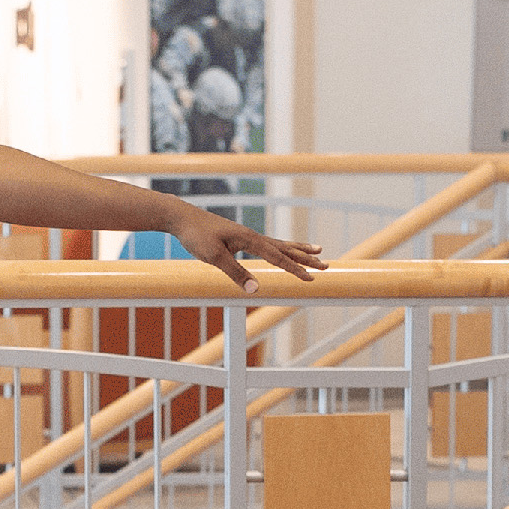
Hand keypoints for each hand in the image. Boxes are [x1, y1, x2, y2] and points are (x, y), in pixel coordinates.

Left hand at [166, 205, 325, 290]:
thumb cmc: (196, 236)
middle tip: (326, 264)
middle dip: (306, 258)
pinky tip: (283, 251)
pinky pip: (267, 245)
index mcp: (249, 240)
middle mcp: (252, 236)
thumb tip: (254, 289)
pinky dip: (281, 248)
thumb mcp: (214, 257)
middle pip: (285, 249)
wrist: (182, 218)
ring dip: (298, 250)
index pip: (277, 257)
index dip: (295, 269)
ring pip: (279, 244)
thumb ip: (235, 273)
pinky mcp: (240, 238)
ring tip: (317, 250)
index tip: (311, 279)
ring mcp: (247, 236)